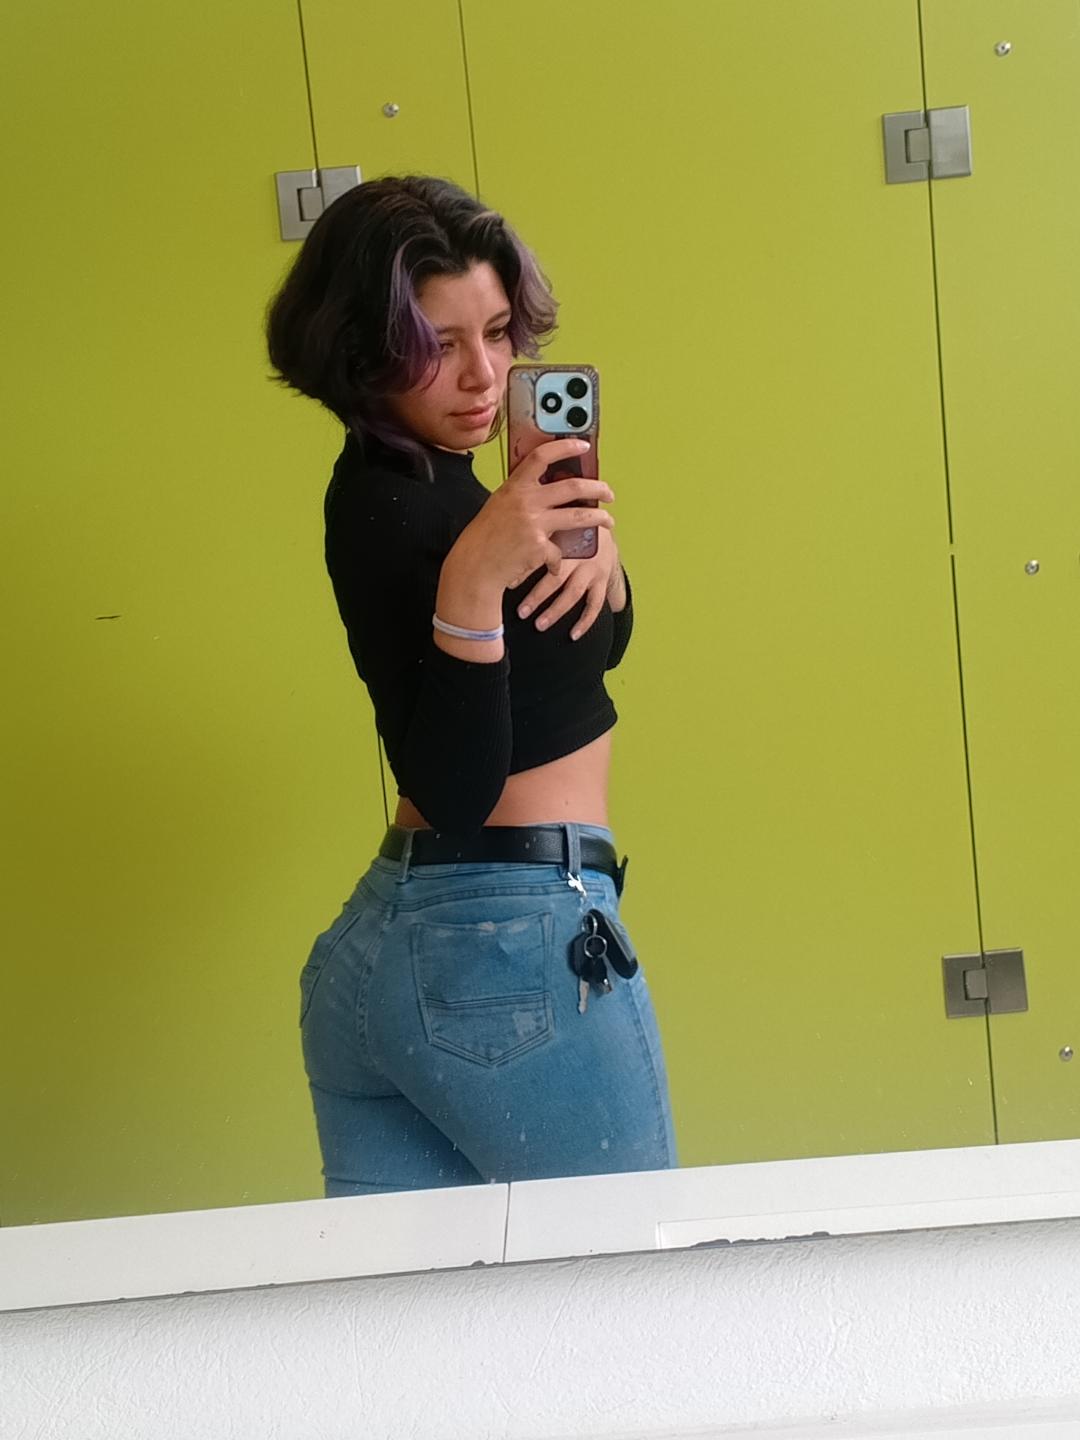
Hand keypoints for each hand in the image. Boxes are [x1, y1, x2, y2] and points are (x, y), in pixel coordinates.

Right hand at [445, 437, 615, 592]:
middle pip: (572, 486)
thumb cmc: (486, 537)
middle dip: (597, 488)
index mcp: (515, 486)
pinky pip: (559, 551)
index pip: (542, 456)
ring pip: (578, 515)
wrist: (475, 566)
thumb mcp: (500, 505)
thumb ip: (523, 495)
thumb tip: (551, 490)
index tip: (582, 445)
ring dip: (599, 518)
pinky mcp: (539, 546)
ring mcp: (534, 523)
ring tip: (608, 521)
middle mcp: (526, 501)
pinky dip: (558, 561)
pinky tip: (554, 565)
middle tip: (607, 492)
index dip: (565, 447)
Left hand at [516, 525, 620, 641]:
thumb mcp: (552, 519)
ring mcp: (592, 568)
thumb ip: (533, 529)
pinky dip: (585, 621)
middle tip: (521, 612)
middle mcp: (579, 552)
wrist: (601, 521)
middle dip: (538, 597)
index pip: (542, 555)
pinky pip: (595, 604)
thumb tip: (498, 535)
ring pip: (573, 593)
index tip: (509, 584)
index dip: (524, 571)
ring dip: (556, 611)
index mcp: (563, 536)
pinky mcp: (603, 579)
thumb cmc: (565, 523)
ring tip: (539, 625)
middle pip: (557, 577)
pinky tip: (573, 635)